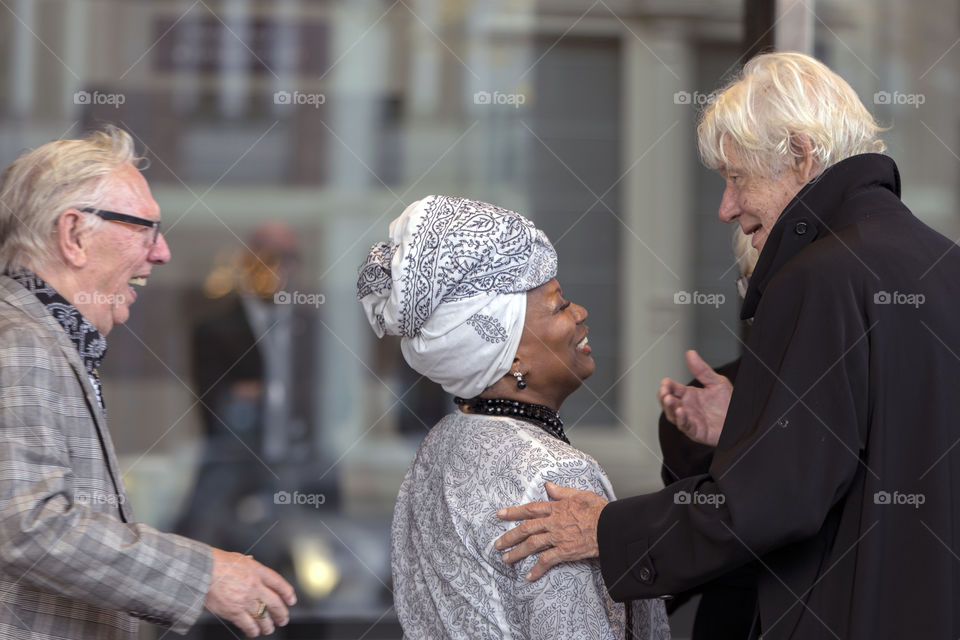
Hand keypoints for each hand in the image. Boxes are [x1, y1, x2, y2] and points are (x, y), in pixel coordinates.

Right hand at [204, 548, 296, 636]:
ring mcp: (245, 600)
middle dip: (281, 613)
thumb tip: (251, 562)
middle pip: (274, 602)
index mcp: (257, 570)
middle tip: (283, 619)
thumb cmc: (215, 563)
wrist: (201, 572)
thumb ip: (247, 563)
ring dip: (268, 625)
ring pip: (263, 616)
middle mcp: (254, 586)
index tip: (291, 600)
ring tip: (269, 628)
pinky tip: (254, 632)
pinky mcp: (234, 612)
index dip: (287, 593)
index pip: (278, 583)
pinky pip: (248, 624)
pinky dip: (253, 630)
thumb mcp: (237, 558)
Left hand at [493, 482, 607, 580]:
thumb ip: (562, 491)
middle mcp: (553, 522)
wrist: (612, 526)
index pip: (530, 509)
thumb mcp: (580, 494)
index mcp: (556, 508)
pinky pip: (547, 561)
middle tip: (497, 544)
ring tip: (506, 559)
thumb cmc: (599, 510)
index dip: (513, 512)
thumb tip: (549, 485)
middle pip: (526, 528)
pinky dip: (537, 569)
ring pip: (532, 544)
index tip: (500, 514)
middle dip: (509, 536)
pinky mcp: (565, 551)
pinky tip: (529, 576)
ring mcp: (558, 537)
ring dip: (517, 552)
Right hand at [657, 350, 731, 446]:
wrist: (742, 420)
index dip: (667, 385)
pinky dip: (681, 420)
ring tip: (668, 399)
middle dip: (663, 396)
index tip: (666, 382)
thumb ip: (702, 370)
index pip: (672, 389)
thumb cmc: (729, 404)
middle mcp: (687, 408)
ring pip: (673, 415)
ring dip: (669, 408)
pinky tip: (681, 411)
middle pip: (668, 403)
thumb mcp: (717, 382)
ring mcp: (691, 420)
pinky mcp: (697, 431)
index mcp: (689, 395)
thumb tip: (690, 354)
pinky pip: (686, 426)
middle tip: (664, 391)